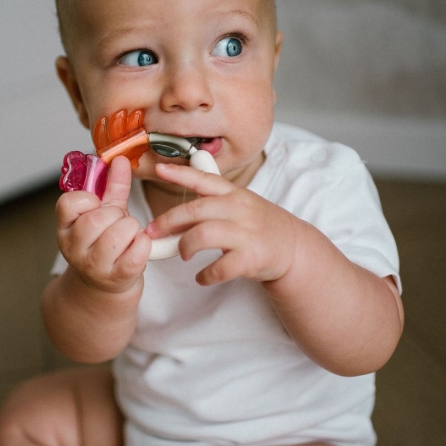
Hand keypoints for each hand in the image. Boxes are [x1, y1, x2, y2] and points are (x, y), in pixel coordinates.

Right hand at [56, 155, 150, 292]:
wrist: (107, 284)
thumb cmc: (105, 243)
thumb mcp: (104, 212)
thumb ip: (112, 185)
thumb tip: (120, 159)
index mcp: (65, 228)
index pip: (69, 203)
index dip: (89, 200)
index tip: (97, 206)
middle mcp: (74, 248)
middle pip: (99, 218)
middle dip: (118, 215)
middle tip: (119, 223)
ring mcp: (94, 266)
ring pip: (120, 232)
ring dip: (132, 229)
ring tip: (128, 235)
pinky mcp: (117, 277)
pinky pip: (138, 250)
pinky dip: (144, 243)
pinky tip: (138, 246)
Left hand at [146, 163, 296, 284]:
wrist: (293, 247)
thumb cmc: (258, 225)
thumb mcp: (240, 203)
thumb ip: (211, 201)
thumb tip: (175, 209)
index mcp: (234, 194)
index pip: (204, 179)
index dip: (181, 174)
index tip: (159, 168)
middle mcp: (239, 210)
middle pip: (195, 210)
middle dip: (168, 221)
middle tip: (153, 232)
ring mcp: (246, 234)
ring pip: (202, 236)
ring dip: (184, 246)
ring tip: (183, 254)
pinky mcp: (251, 259)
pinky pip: (219, 268)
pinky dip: (205, 275)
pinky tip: (202, 277)